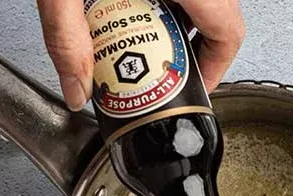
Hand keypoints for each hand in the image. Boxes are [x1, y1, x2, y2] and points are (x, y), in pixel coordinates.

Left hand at [37, 0, 245, 108]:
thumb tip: (76, 88)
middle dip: (188, 52)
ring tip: (138, 44)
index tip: (193, 90)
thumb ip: (65, 38)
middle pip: (217, 19)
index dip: (217, 70)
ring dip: (171, 25)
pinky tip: (125, 7)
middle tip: (160, 74)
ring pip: (199, 1)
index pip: (227, 33)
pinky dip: (159, 1)